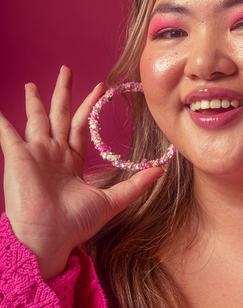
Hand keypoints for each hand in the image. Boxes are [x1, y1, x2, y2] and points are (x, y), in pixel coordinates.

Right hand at [0, 66, 163, 279]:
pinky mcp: (19, 159)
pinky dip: (2, 122)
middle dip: (63, 93)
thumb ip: (135, 185)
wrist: (50, 238)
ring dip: (35, 102)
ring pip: (36, 120)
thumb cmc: (76, 224)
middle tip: (66, 70)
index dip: (87, 107)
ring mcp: (35, 155)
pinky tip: (0, 111)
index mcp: (71, 162)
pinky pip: (8, 135)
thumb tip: (161, 171)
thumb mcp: (111, 201)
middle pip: (58, 116)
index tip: (99, 88)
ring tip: (32, 85)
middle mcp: (53, 155)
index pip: (80, 127)